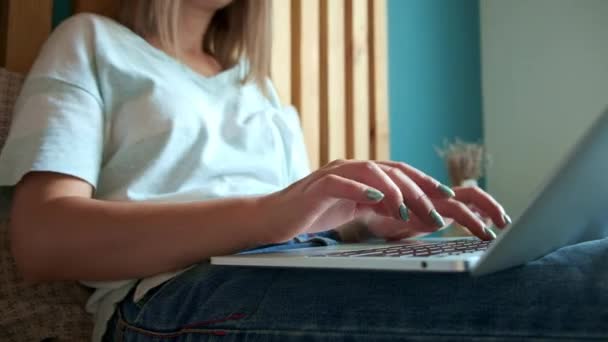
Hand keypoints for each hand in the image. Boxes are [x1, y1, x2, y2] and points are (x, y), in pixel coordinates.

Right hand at [261, 159, 508, 242]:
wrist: (272, 218)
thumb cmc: (311, 215)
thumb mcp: (351, 212)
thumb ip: (377, 209)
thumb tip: (410, 217)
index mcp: (361, 176)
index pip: (398, 174)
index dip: (424, 182)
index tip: (447, 196)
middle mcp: (351, 169)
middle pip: (391, 171)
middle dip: (418, 189)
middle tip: (437, 211)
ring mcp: (333, 174)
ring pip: (371, 172)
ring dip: (393, 190)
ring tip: (408, 210)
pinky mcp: (316, 187)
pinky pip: (340, 182)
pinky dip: (359, 189)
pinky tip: (375, 199)